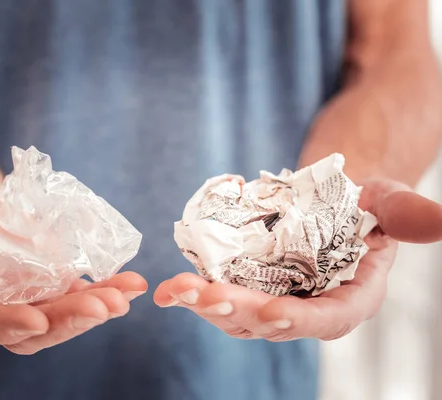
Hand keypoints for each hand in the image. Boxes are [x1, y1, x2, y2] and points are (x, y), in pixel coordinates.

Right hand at [0, 164, 146, 353]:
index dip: (4, 326)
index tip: (35, 320)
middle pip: (32, 328)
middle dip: (67, 321)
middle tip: (101, 306)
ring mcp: (29, 298)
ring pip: (64, 316)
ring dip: (96, 309)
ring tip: (126, 293)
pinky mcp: (54, 285)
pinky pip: (82, 294)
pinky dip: (108, 290)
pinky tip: (132, 282)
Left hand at [154, 179, 441, 340]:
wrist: (324, 197)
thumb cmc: (360, 201)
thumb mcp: (385, 199)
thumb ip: (405, 213)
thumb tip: (441, 221)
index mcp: (347, 299)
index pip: (326, 320)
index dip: (298, 320)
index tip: (269, 312)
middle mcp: (306, 307)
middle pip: (271, 322)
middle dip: (236, 312)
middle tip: (203, 296)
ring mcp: (272, 298)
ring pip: (237, 315)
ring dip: (205, 305)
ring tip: (175, 290)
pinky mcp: (245, 284)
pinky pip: (219, 293)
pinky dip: (194, 292)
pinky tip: (170, 287)